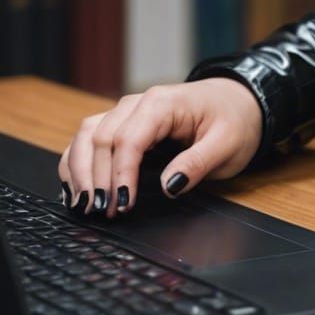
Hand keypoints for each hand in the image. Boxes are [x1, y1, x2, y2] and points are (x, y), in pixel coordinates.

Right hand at [58, 78, 264, 218]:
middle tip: (102, 213)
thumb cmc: (234, 120)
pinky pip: (89, 137)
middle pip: (101, 138)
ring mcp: (127, 111)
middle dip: (97, 178)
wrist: (239, 101)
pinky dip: (77, 161)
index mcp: (163, 103)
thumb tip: (169, 186)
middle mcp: (138, 103)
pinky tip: (76, 187)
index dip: (120, 174)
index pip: (129, 139)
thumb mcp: (228, 144)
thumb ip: (198, 163)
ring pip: (86, 135)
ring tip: (83, 205)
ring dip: (80, 170)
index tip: (122, 204)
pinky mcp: (123, 123)